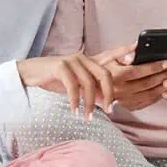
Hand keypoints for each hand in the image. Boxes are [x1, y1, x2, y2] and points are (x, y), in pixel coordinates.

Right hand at [16, 46, 131, 120]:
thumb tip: (107, 102)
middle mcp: (83, 58)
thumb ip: (92, 89)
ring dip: (90, 103)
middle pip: (105, 75)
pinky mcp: (60, 66)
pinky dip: (75, 101)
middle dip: (109, 94)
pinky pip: (73, 86)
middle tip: (109, 110)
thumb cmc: (56, 79)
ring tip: (88, 117)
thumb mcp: (77, 84)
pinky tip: (74, 110)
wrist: (30, 72)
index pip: (110, 56)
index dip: (123, 52)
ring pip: (89, 83)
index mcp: (89, 61)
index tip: (136, 49)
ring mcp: (72, 61)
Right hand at [96, 48, 166, 110]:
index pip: (139, 71)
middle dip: (162, 76)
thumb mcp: (108, 55)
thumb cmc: (98, 66)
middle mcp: (118, 90)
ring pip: (147, 95)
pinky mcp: (125, 105)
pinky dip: (156, 97)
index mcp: (115, 75)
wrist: (88, 84)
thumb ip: (123, 51)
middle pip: (146, 84)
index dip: (154, 67)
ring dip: (162, 87)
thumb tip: (137, 45)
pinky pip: (144, 103)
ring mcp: (122, 100)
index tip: (166, 62)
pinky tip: (163, 89)